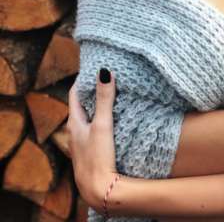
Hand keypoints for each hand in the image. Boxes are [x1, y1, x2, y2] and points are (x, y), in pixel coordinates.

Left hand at [67, 68, 118, 212]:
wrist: (99, 190)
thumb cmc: (97, 157)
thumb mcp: (102, 124)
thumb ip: (104, 98)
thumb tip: (104, 71)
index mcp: (74, 122)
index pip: (75, 94)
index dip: (83, 79)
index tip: (93, 67)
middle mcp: (75, 131)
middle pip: (83, 105)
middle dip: (93, 91)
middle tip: (107, 77)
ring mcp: (83, 142)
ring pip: (90, 117)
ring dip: (99, 106)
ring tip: (114, 95)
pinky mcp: (93, 151)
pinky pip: (96, 129)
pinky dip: (103, 119)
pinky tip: (116, 120)